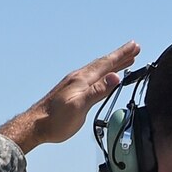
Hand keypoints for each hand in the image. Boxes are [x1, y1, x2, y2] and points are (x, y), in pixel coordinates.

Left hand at [0, 41, 140, 152]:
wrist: (36, 125)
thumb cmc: (56, 119)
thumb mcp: (79, 106)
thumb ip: (97, 91)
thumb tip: (115, 77)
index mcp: (82, 80)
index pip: (106, 64)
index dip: (122, 55)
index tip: (134, 46)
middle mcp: (79, 78)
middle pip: (104, 63)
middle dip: (120, 56)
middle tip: (134, 48)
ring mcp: (76, 84)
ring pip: (99, 70)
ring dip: (113, 64)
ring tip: (126, 60)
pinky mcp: (74, 91)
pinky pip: (94, 77)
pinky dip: (104, 73)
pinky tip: (105, 77)